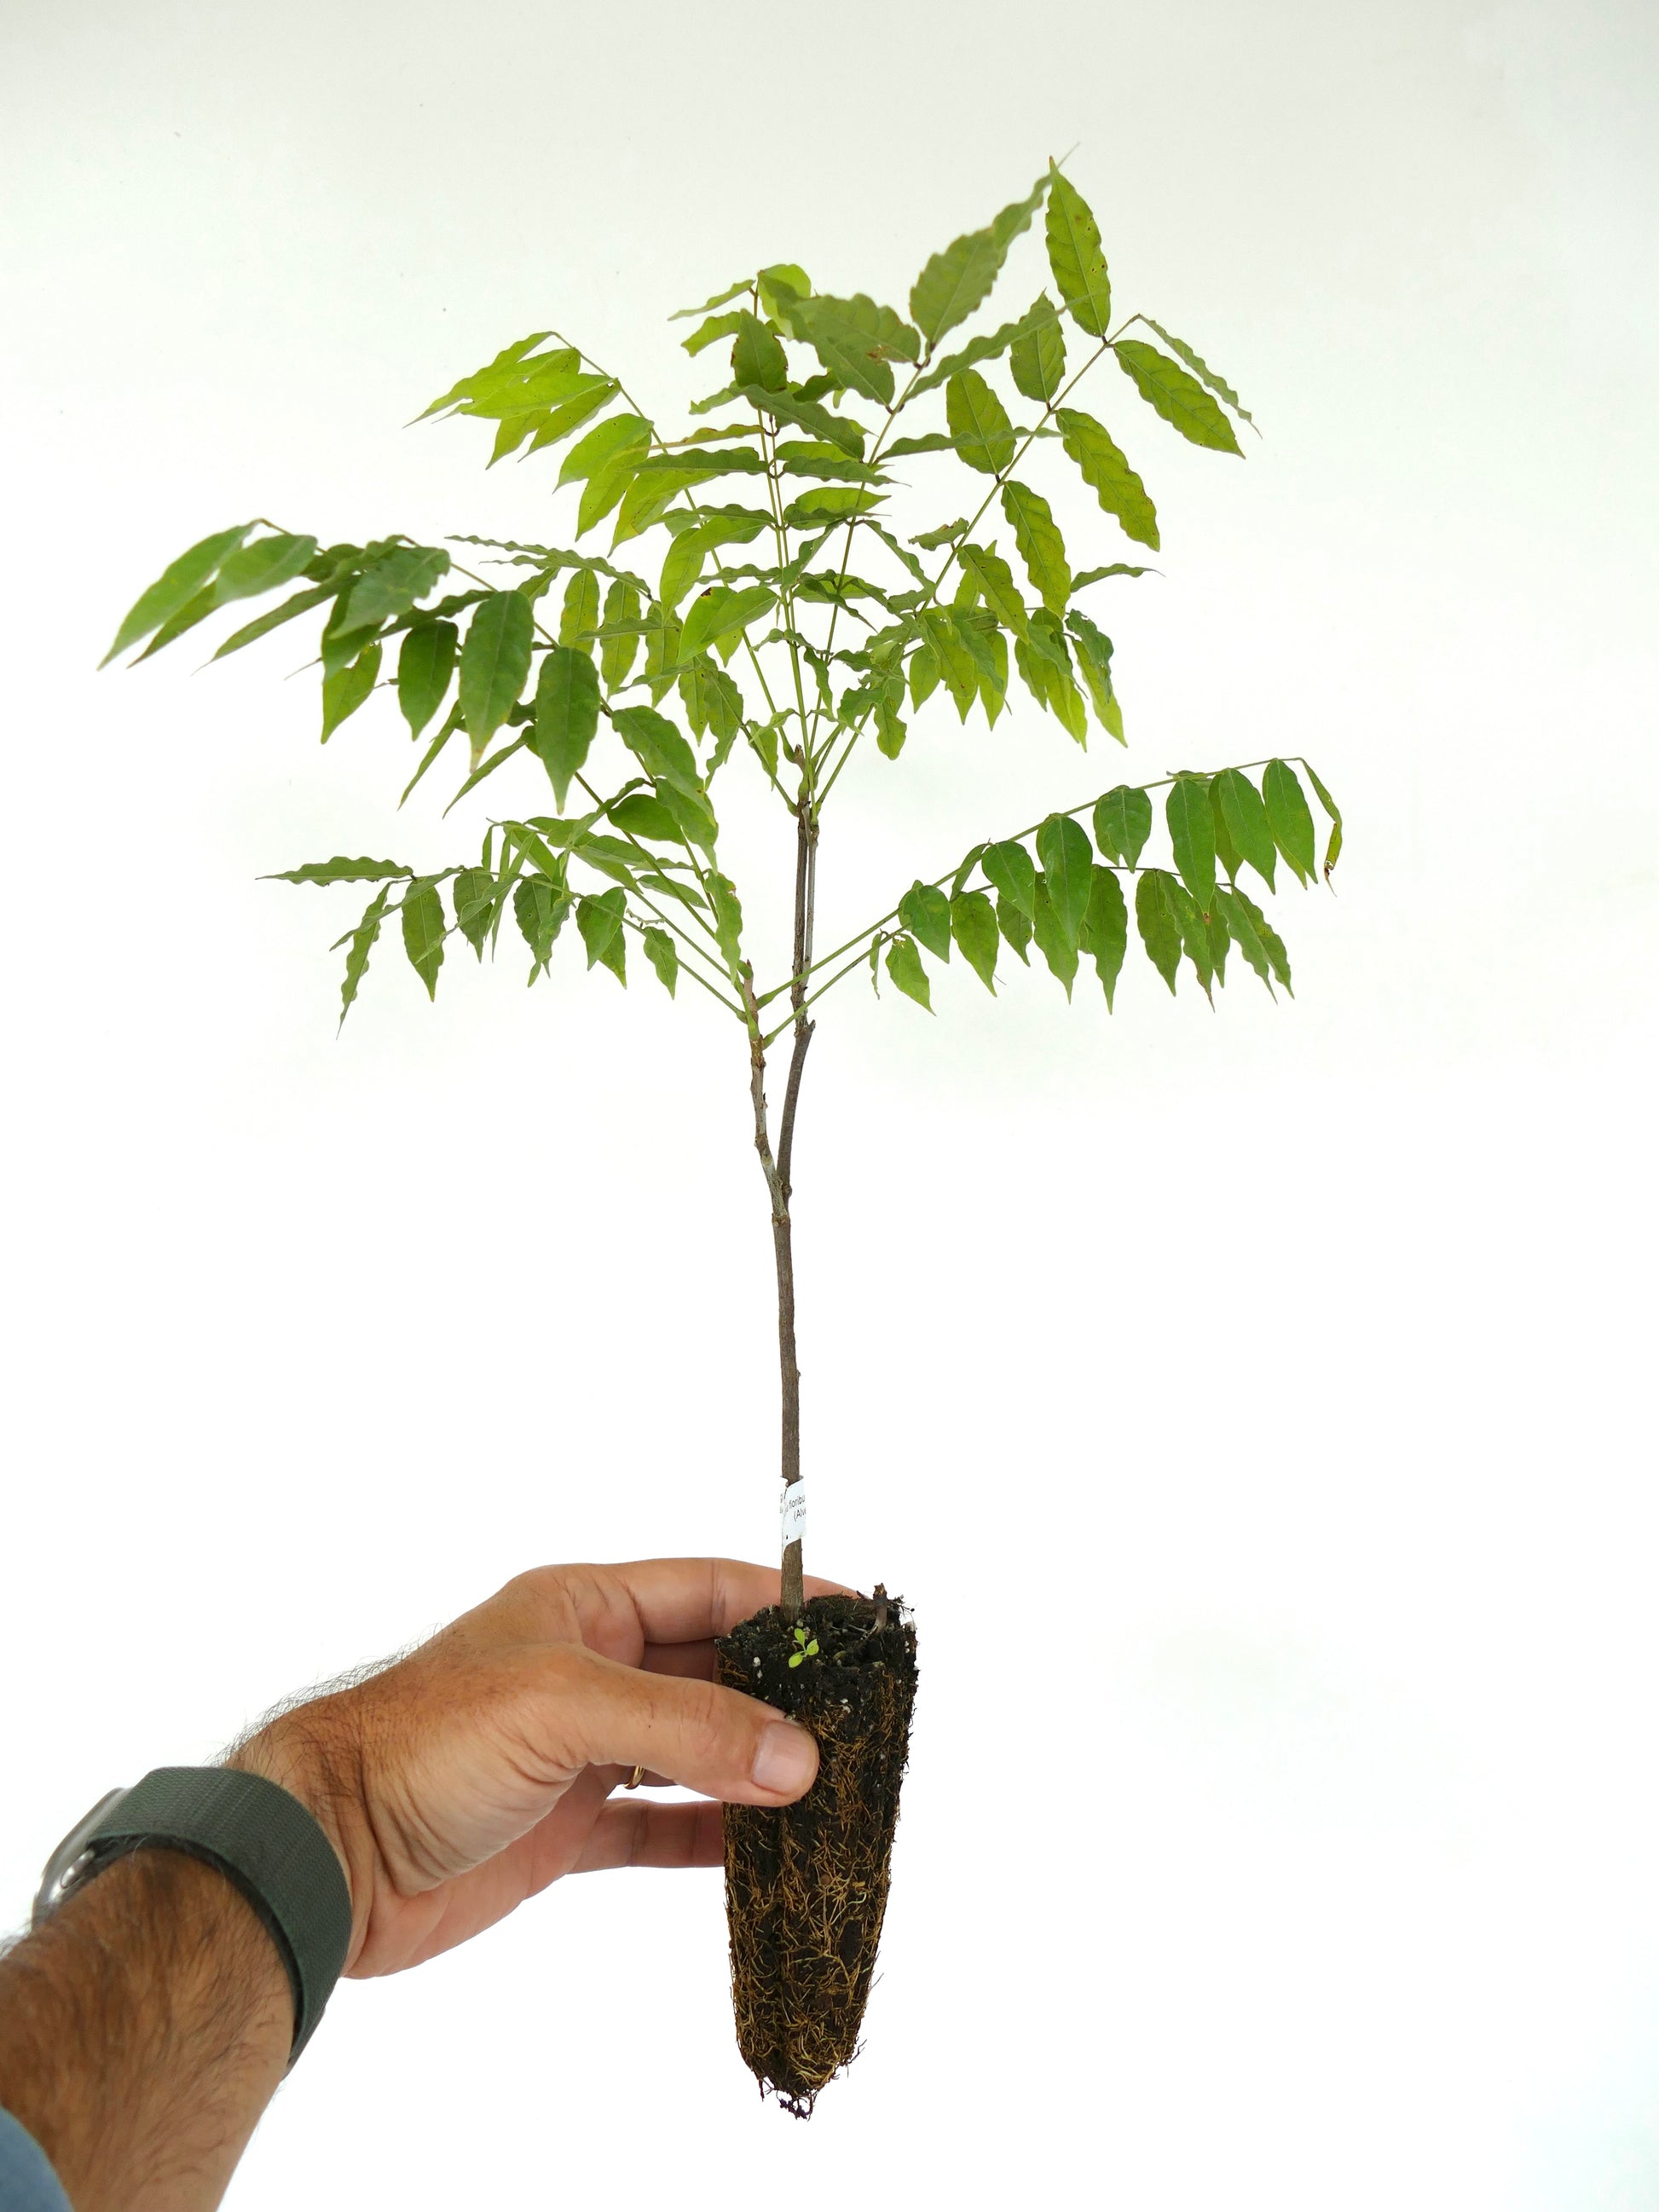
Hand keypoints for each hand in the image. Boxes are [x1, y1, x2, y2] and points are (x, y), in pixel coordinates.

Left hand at [230, 1558, 835, 1978]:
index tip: (862, 1625)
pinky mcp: (563, 1831)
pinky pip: (659, 1828)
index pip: (708, 1588)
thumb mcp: (563, 1707)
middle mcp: (586, 1670)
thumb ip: (686, 1727)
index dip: (787, 1602)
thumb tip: (799, 1756)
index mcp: (582, 1607)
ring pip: (693, 1752)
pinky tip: (765, 1856)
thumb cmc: (424, 1744)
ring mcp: (577, 1754)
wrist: (328, 1853)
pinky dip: (712, 1839)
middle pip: (711, 1671)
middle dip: (785, 1693)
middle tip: (865, 1721)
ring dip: (758, 1769)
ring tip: (836, 1789)